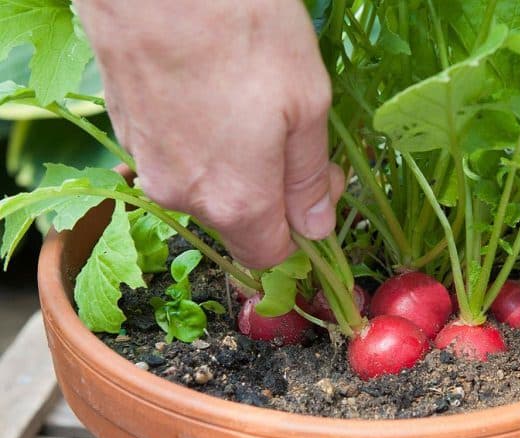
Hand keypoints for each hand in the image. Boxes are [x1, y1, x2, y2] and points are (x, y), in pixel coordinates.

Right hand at [74, 0, 342, 267]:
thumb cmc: (242, 29)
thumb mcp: (306, 103)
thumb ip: (309, 179)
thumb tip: (317, 229)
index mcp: (236, 200)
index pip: (271, 254)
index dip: (303, 230)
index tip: (322, 183)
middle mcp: (184, 196)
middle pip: (238, 220)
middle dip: (273, 192)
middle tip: (296, 134)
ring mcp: (148, 163)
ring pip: (206, 185)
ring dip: (236, 163)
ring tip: (252, 103)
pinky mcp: (125, 129)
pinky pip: (176, 155)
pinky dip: (201, 139)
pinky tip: (213, 92)